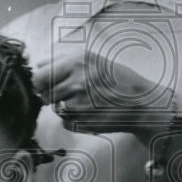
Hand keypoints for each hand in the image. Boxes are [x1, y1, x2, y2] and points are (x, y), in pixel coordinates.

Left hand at [32, 47, 166, 133]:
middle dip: (52, 95)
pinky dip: (73, 119)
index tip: (45, 84)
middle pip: (44, 95)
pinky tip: (90, 112)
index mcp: (78, 62)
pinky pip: (65, 122)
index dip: (40, 82)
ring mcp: (80, 104)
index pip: (39, 77)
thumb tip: (39, 65)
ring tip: (84, 101)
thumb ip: (64, 60)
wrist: (142, 103)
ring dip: (64, 107)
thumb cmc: (119, 80)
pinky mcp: (83, 122)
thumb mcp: (95, 59)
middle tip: (69, 93)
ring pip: (55, 109)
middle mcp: (77, 82)